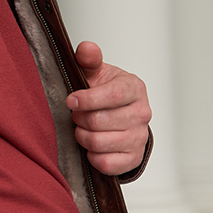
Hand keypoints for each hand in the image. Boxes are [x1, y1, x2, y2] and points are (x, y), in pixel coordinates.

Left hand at [66, 41, 151, 176]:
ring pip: (99, 143)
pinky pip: (106, 163)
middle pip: (100, 121)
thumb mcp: (97, 73)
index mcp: (134, 88)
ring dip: (83, 136)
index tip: (70, 100)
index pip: (112, 95)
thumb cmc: (105, 93)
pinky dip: (92, 156)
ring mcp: (139, 137)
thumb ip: (90, 59)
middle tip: (76, 115)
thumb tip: (86, 48)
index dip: (87, 99)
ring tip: (82, 128)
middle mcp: (142, 113)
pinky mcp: (133, 158)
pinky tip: (92, 145)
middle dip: (80, 118)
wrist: (120, 117)